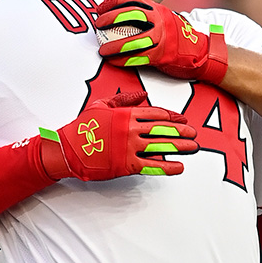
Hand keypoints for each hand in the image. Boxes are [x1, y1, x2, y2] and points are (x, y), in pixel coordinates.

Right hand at [39, 91, 197, 180]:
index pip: (157, 113)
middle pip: (164, 129)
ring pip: (163, 146)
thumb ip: (125, 99)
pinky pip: (153, 166)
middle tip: (193, 134)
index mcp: (127, 114)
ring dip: (181, 147)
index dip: (173, 116)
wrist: (68, 149)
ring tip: (193, 148)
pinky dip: (168, 167)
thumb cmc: (83, 128)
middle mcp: (131, 129)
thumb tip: (143, 95)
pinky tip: (179, 167)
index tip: (183, 119)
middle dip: (182, 132)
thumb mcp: (102, 105)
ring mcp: (130, 147)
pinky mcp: (127, 165)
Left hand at [94, 0, 227, 83]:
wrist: (203, 51)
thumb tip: (116, 17)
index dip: (113, 2)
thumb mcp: (162, 19)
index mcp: (158, 9)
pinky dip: (125, 60)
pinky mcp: (164, 55)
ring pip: (135, 40)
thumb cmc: (176, 37)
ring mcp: (164, 38)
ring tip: (102, 50)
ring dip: (115, 45)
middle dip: (112, 18)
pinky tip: (114, 62)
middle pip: (132, 14)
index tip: (99, 8)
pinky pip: (141, 58)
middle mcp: (161, 20)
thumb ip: (145, 17)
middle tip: (98, 25)